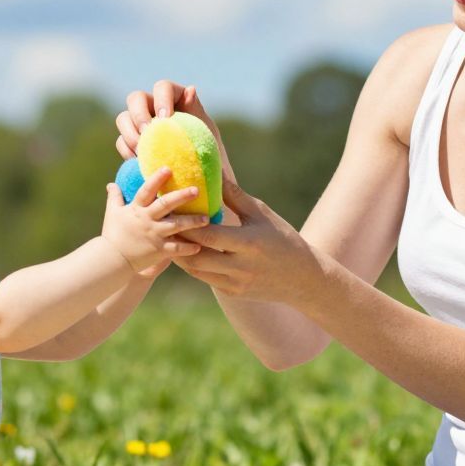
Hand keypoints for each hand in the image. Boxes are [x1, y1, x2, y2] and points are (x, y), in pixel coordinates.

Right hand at [100, 166, 206, 273]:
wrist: (111, 260)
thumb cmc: (112, 234)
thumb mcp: (112, 213)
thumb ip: (114, 197)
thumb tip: (111, 183)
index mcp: (136, 209)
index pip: (147, 190)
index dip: (157, 179)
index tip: (168, 168)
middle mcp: (147, 220)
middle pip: (166, 205)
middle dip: (182, 197)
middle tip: (197, 190)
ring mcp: (154, 236)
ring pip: (176, 226)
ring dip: (192, 222)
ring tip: (206, 218)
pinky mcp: (159, 251)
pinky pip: (176, 249)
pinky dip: (188, 248)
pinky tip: (200, 246)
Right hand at [117, 81, 238, 192]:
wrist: (203, 186)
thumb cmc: (211, 160)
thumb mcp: (210, 138)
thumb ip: (199, 114)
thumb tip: (191, 90)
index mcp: (177, 100)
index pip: (163, 87)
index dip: (161, 99)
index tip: (165, 118)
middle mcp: (155, 108)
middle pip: (136, 98)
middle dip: (138, 114)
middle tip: (146, 134)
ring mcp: (142, 125)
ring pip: (124, 118)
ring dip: (129, 133)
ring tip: (141, 152)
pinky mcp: (133, 143)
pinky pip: (121, 142)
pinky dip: (126, 151)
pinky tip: (138, 163)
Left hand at [173, 184, 324, 305]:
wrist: (302, 277)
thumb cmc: (283, 238)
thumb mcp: (262, 214)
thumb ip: (235, 196)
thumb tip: (214, 173)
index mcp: (249, 244)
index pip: (210, 236)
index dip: (188, 225)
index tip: (173, 209)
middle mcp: (241, 266)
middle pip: (197, 256)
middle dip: (178, 241)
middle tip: (163, 224)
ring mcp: (235, 283)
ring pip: (196, 270)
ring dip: (180, 254)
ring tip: (169, 237)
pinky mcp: (232, 292)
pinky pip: (205, 278)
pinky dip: (193, 265)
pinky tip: (185, 250)